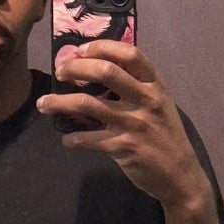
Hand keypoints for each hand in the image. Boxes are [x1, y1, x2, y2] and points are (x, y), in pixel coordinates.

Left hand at [37, 40, 211, 210]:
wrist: (180, 176)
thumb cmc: (166, 136)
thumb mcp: (160, 105)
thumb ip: (137, 87)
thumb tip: (99, 69)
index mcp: (155, 86)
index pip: (130, 54)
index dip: (101, 47)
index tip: (81, 49)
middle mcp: (145, 100)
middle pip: (105, 72)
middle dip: (76, 68)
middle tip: (61, 72)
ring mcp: (133, 124)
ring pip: (87, 104)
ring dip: (59, 102)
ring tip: (43, 103)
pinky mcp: (122, 147)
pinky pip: (86, 139)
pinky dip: (71, 139)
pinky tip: (67, 139)